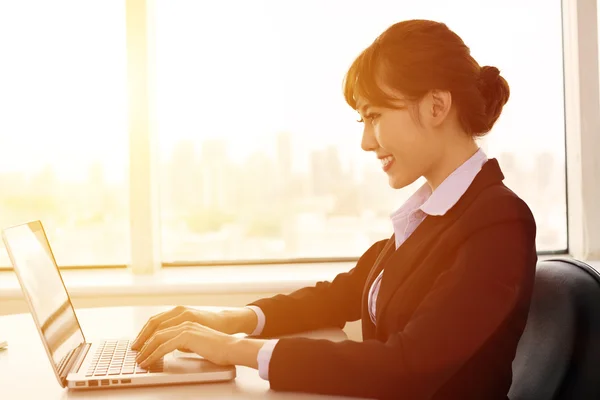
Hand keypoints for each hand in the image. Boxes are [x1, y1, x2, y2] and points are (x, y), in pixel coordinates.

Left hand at [132, 305, 250, 350]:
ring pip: (157, 336)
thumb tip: (172, 347)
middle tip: (134, 351)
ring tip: (140, 360)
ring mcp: (185, 326)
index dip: (147, 332)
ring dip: (146, 349)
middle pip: (155, 326)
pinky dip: (153, 354)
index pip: (159, 321)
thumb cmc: (216, 345)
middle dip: (142, 340)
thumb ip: (183, 339)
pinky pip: (164, 346)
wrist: (230, 346)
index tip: (139, 343)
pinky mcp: (187, 336)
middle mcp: (183, 318)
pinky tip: (149, 361)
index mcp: (185, 317)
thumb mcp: (195, 339)